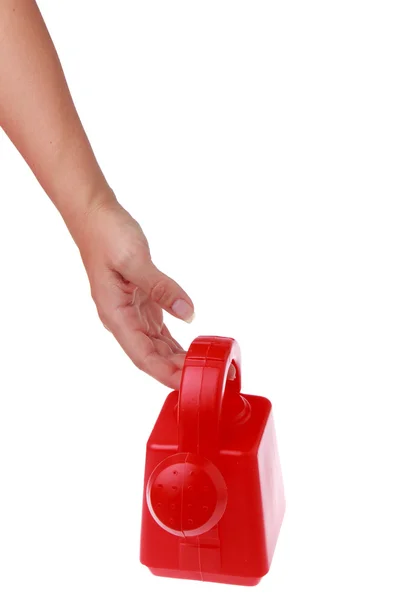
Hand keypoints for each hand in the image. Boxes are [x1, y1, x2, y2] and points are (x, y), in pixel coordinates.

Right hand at [75, 190, 193, 388]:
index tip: (187, 384)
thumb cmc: (107, 235)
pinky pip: (158, 330)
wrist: (95, 216)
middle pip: (151, 356)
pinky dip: (174, 342)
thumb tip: (188, 313)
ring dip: (177, 358)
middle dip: (177, 370)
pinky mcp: (140, 303)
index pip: (143, 356)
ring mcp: (130, 312)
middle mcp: (122, 319)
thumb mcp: (135, 260)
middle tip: (207, 377)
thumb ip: (161, 288)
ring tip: (202, 368)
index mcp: (115, 314)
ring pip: (155, 346)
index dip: (165, 373)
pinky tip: (187, 349)